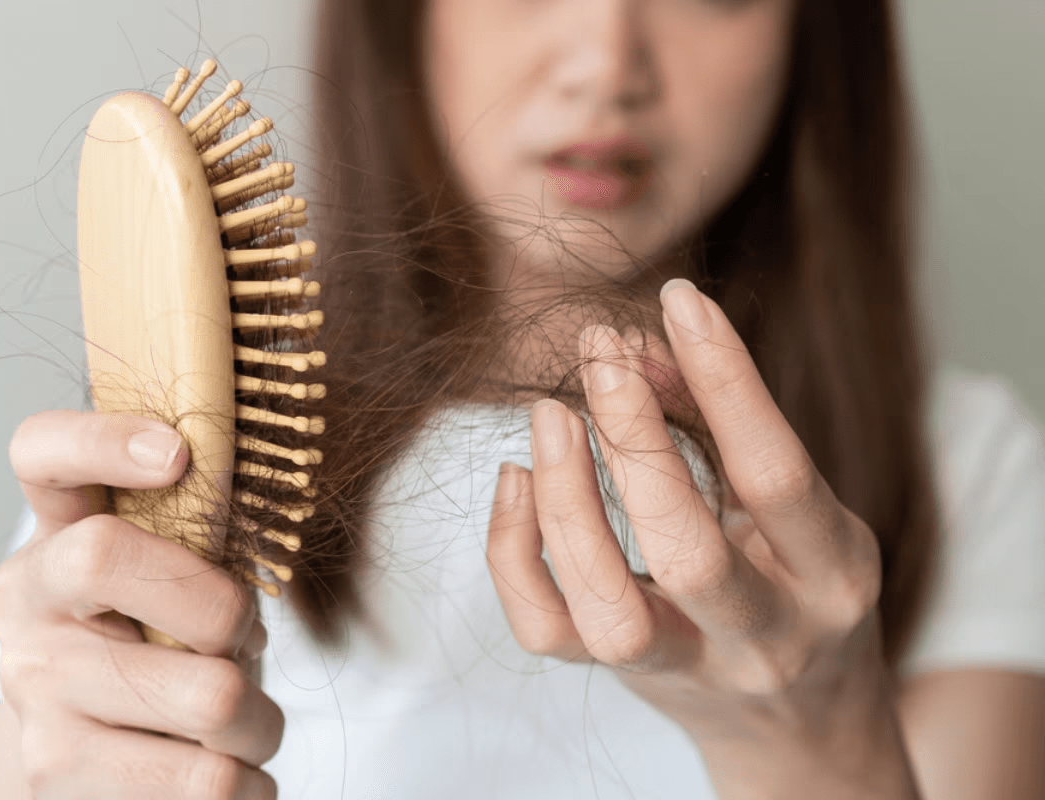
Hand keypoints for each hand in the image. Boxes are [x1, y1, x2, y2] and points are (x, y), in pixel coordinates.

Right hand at [0, 410, 281, 798]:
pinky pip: (207, 781)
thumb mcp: (190, 576)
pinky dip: (248, 782)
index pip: (42, 454)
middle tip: (240, 644)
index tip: (178, 455)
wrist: (117, 759)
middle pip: (142, 571)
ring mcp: (32, 694)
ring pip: (210, 696)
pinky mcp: (53, 776)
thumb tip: (246, 489)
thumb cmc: (175, 646)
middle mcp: (26, 607)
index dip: (103, 440)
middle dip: (231, 615)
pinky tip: (228, 772)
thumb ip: (205, 533)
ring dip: (259, 719)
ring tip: (240, 723)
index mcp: (57, 535)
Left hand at [486, 279, 890, 758]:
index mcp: (830, 574)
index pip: (775, 473)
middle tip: (600, 355)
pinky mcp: (625, 683)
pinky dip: (513, 551)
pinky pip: (547, 630)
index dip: (726, 379)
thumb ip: (720, 422)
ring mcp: (692, 671)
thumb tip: (636, 348)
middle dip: (634, 440)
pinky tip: (517, 477)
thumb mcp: (786, 502)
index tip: (680, 300)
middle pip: (687, 552)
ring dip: (566, 499)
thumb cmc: (798, 581)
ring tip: (551, 414)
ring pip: (609, 611)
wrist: (801, 722)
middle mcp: (766, 636)